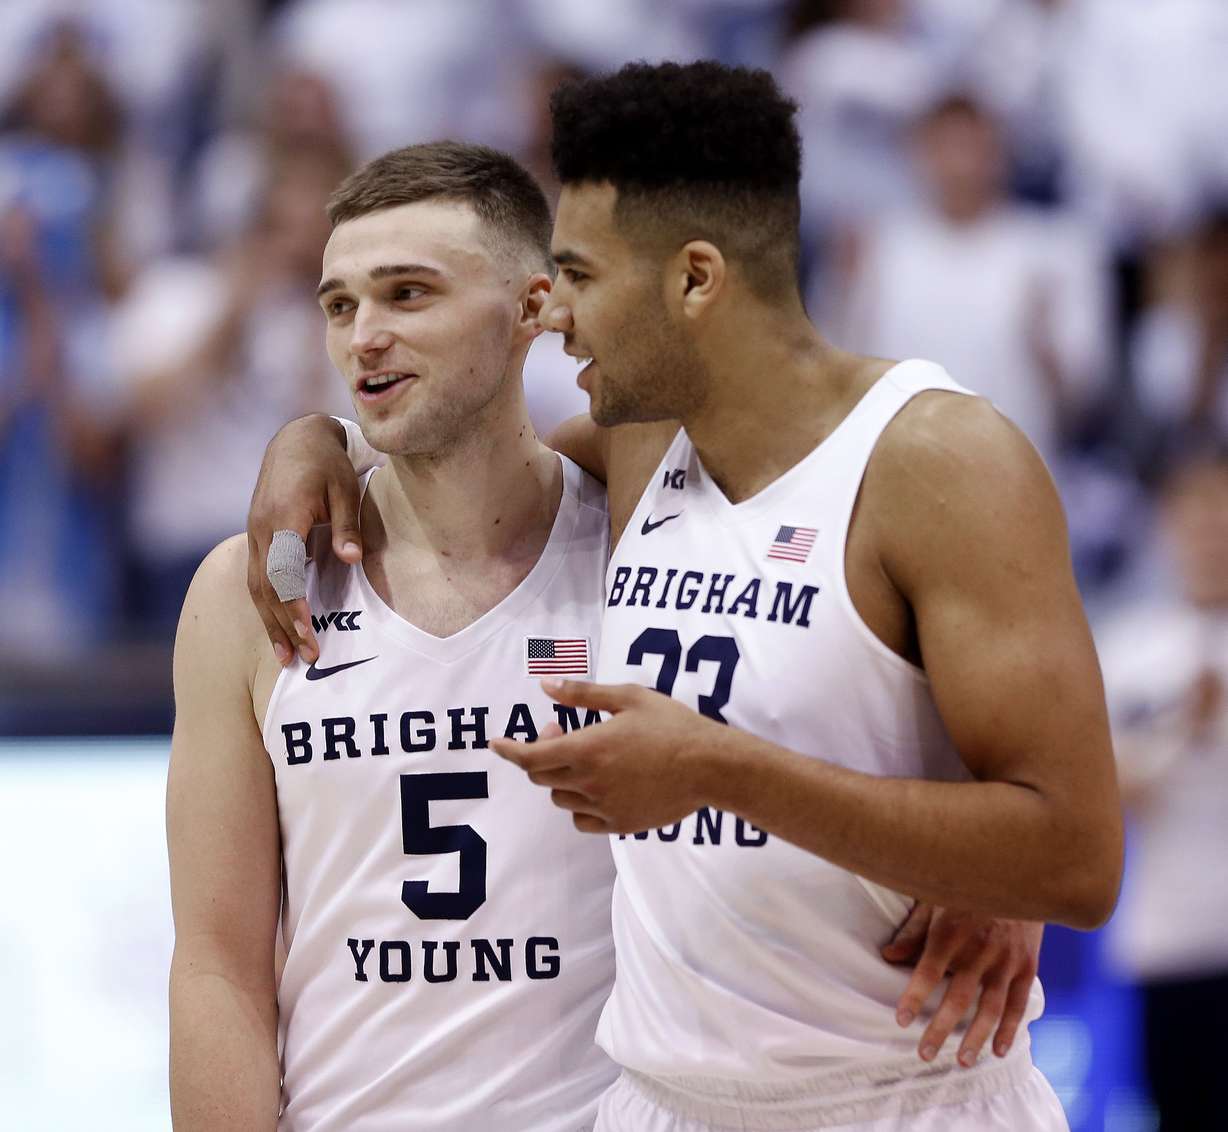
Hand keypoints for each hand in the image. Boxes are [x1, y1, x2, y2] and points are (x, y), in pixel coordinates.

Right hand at [246, 414, 362, 664]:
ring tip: (288, 658)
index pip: (284, 569)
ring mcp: (255, 535)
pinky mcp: (257, 539)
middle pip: (268, 587)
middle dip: (285, 624)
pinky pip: (257, 580)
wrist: (295, 441)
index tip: (308, 629)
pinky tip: (278, 632)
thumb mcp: (344, 489)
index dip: (293, 602)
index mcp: (284, 516)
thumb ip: (346, 526)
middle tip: (308, 657)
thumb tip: (352, 559)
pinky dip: (267, 609)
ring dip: (272, 624)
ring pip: (258, 588)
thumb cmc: (326, 465)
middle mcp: (262, 529)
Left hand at [489, 677, 721, 833]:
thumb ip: (582, 693)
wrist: (710, 767)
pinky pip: (583, 820)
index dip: (508, 751)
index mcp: (586, 749)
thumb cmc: (671, 725)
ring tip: (583, 756)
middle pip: (541, 777)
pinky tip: (596, 786)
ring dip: (559, 777)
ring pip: (561, 799)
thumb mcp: (628, 697)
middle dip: (539, 753)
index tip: (495, 743)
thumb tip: (545, 685)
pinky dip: (579, 804)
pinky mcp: (620, 824)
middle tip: (558, 729)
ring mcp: (604, 807)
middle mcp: (589, 782)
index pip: (530, 757)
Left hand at [883, 903, 1041, 1067]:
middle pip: (957, 997)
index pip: (928, 971)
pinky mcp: (1027, 966)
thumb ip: (914, 930)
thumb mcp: (935, 900)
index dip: (914, 996)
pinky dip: (1010, 1029)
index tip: (901, 1020)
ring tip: (960, 1061)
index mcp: (951, 930)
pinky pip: (1018, 1003)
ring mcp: (1006, 960)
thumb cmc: (967, 888)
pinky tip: (999, 1050)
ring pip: (989, 1007)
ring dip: (975, 1037)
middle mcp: (979, 949)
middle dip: (939, 1028)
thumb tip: (887, 956)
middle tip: (923, 1053)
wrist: (1017, 876)